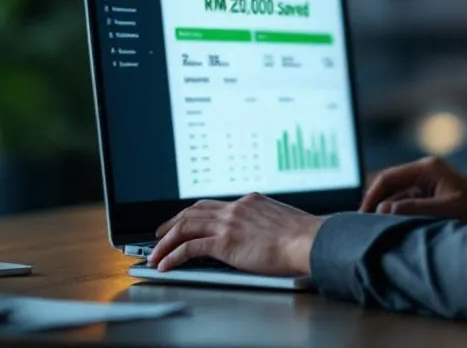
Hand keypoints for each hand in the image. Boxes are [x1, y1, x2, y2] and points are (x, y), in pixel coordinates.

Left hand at [149, 193, 323, 275]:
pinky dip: (173, 255)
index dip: (195, 214)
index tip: (186, 221)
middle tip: (161, 233)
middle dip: (173, 223)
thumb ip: (265, 224)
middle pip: (194, 211)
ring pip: (185, 226)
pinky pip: (189, 247)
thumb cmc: (304, 237)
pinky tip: (166, 264)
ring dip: (167, 241)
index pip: (214, 205)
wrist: (310, 240)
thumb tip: (264, 235)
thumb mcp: (282, 222)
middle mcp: (236, 208)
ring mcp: (228, 223)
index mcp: (250, 202)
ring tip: (156, 252)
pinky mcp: (224, 242)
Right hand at [360, 156, 466, 220]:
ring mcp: (427, 183)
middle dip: (376, 204)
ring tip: (377, 230)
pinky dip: (400, 215)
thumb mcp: (447, 210)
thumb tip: (385, 210)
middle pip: (389, 186)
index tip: (361, 215)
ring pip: (397, 197)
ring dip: (388, 212)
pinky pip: (408, 203)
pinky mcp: (431, 195)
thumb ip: (415, 209)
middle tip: (363, 226)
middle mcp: (424, 172)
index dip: (371, 196)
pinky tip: (394, 229)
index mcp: (427, 168)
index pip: (388, 178)